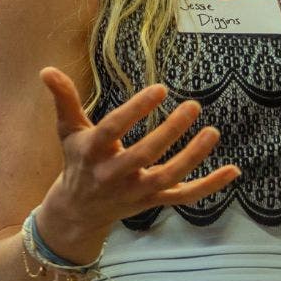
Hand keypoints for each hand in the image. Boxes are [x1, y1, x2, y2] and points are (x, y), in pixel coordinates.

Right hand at [31, 69, 239, 258]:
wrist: (78, 211)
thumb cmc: (77, 160)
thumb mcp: (68, 130)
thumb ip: (64, 99)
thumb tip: (47, 70)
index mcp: (92, 152)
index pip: (113, 129)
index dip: (135, 110)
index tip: (159, 89)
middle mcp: (113, 175)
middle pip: (144, 155)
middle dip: (169, 132)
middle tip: (193, 106)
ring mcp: (135, 192)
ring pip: (167, 177)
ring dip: (192, 157)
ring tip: (212, 132)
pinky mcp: (153, 202)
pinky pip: (184, 196)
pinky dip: (209, 186)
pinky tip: (233, 170)